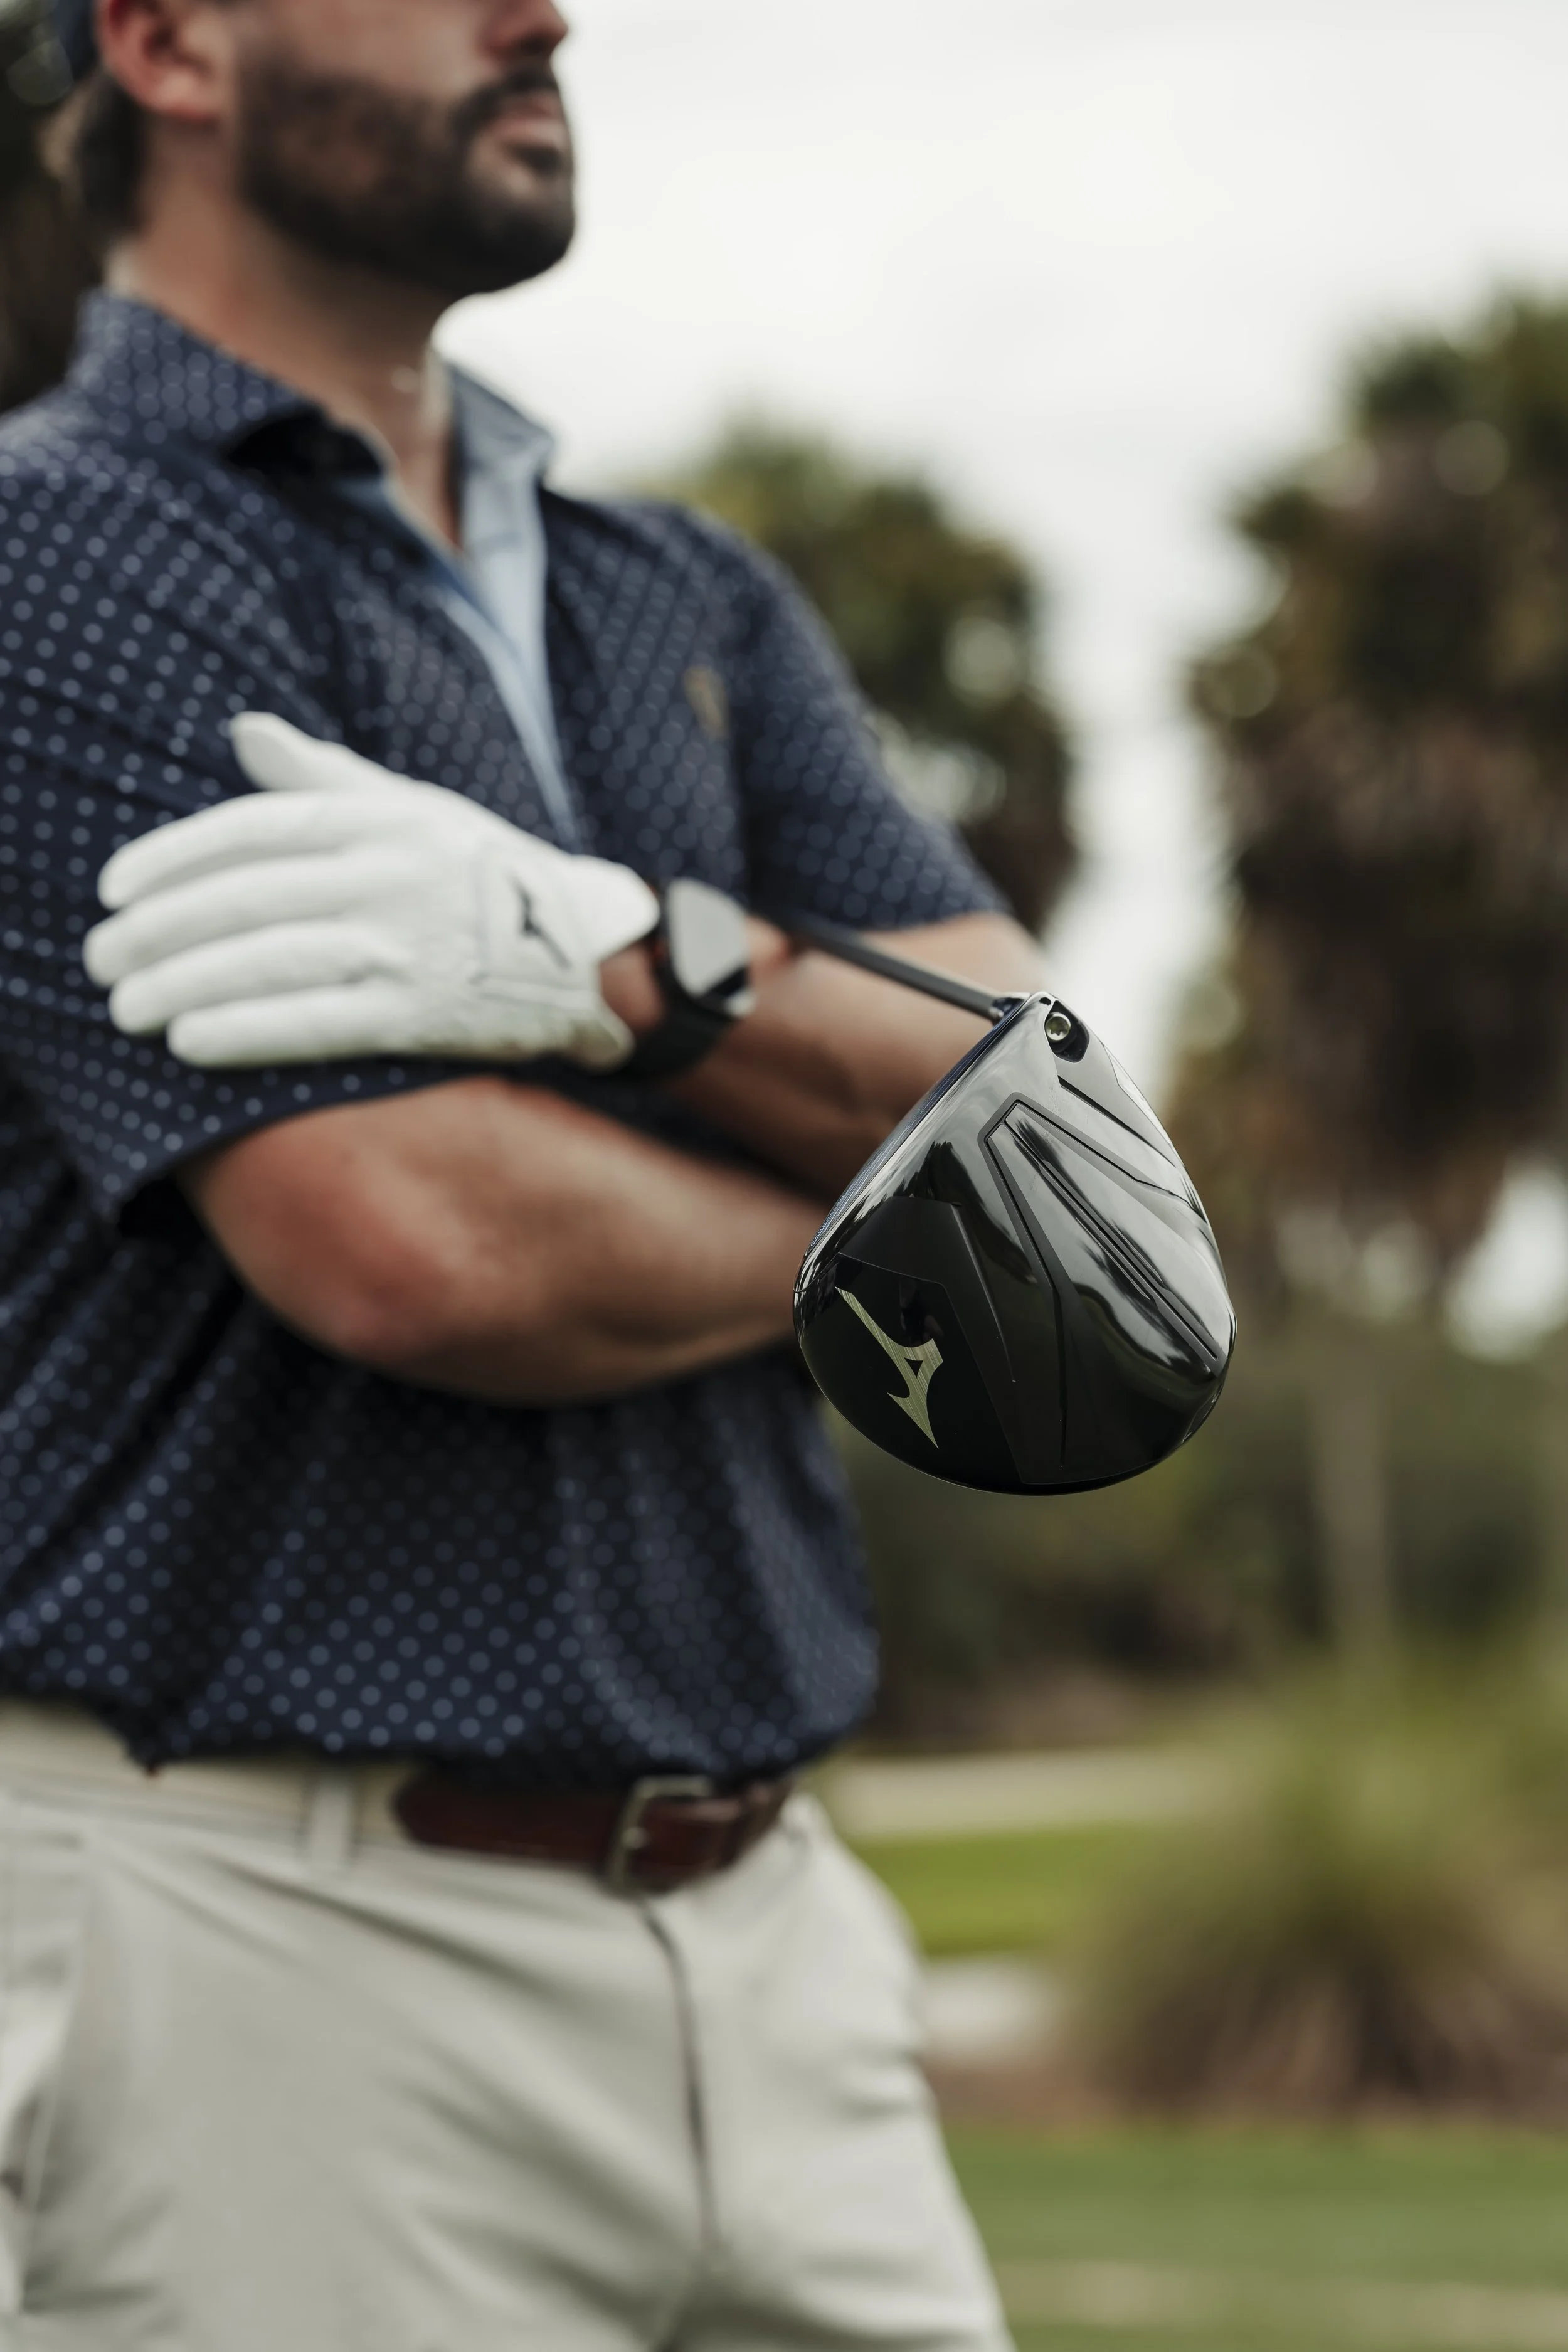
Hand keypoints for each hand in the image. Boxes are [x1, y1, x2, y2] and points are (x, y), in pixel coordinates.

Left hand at [84, 716, 659, 1070]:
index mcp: (382, 820)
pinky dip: (250, 1031)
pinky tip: (192, 1041)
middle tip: (101, 959)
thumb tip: (246, 731)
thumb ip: (327, 777)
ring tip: (128, 1008)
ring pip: (272, 960)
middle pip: (248, 899)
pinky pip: (319, 1023)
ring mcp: (407, 945)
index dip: (175, 858)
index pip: (255, 830)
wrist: (593, 952)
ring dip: (186, 984)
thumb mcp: (417, 809)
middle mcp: (389, 876)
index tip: (114, 889)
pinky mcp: (424, 1014)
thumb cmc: (487, 876)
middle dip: (161, 931)